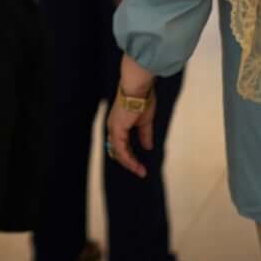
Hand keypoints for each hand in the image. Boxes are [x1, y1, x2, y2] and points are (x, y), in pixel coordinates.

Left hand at [105, 56, 157, 178]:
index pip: (121, 144)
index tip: (141, 165)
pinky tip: (136, 166)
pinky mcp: (117, 130)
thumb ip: (145, 134)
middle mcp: (113, 127)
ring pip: (118, 152)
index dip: (130, 156)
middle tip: (141, 172)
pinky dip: (128, 160)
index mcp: (119, 124)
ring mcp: (113, 128)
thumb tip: (147, 146)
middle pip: (117, 150)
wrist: (138, 88)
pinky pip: (120, 150)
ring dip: (130, 164)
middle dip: (129, 163)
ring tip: (141, 172)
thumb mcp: (145, 121)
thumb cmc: (142, 99)